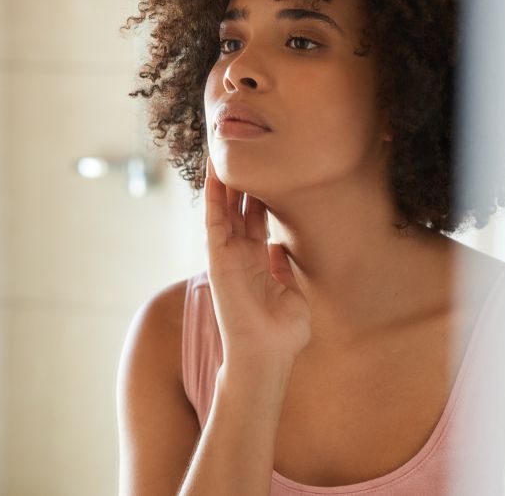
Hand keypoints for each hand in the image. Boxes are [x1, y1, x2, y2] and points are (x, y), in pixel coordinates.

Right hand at [204, 156, 310, 365]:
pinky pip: (214, 221)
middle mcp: (241, 255)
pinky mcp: (218, 259)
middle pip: (239, 208)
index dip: (258, 193)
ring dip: (224, 180)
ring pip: (224, 209)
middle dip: (241, 179)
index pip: (256, 218)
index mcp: (258, 261)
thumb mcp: (291, 294)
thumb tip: (280, 249)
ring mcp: (228, 256)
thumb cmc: (281, 335)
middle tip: (243, 148)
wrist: (268, 356)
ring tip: (223, 148)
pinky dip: (213, 197)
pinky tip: (214, 172)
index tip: (264, 168)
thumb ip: (282, 269)